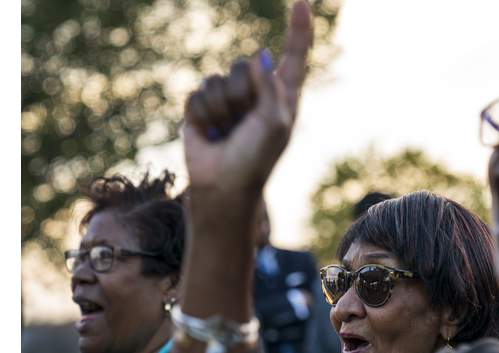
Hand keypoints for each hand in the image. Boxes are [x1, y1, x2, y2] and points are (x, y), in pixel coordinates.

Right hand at [182, 1, 311, 196]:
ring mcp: (228, 100)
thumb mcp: (275, 122)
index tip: (301, 3)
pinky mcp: (201, 108)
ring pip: (217, 80)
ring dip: (221, 111)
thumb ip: (270, 85)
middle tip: (242, 125)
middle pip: (244, 65)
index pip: (292, 58)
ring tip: (226, 134)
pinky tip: (209, 135)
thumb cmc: (256, 160)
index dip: (297, 31)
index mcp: (282, 98)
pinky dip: (203, 117)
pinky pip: (197, 94)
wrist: (223, 187)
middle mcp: (255, 95)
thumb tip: (261, 56)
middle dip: (241, 96)